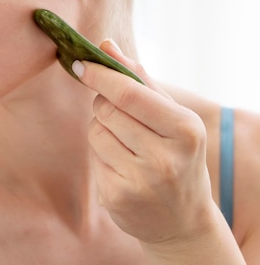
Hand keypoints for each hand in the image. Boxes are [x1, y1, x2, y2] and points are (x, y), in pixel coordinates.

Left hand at [73, 40, 214, 245]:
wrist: (183, 220)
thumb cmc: (177, 155)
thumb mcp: (172, 116)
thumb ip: (139, 79)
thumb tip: (106, 44)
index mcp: (185, 129)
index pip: (129, 93)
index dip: (99, 76)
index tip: (79, 63)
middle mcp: (166, 157)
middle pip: (107, 111)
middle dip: (104, 105)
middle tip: (119, 114)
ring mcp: (141, 181)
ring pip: (95, 133)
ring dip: (102, 131)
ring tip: (127, 146)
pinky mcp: (117, 198)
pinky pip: (93, 158)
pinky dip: (101, 156)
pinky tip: (123, 169)